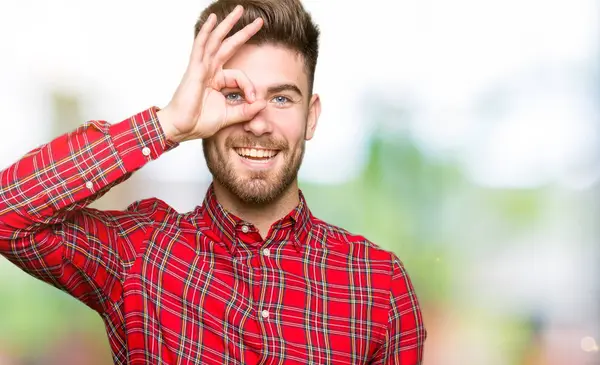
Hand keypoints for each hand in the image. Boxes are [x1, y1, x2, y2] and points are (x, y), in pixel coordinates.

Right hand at [157, 5, 265, 142]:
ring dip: (228, 25)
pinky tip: (213, 20)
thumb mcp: (229, 116)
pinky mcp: (194, 69)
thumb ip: (247, 110)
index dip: (250, 86)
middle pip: (228, 45)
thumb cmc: (199, 122)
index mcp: (217, 80)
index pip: (240, 75)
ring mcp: (201, 68)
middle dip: (243, 32)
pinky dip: (206, 32)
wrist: (181, 128)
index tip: (253, 100)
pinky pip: (201, 46)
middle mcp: (209, 70)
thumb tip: (264, 102)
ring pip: (216, 41)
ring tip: (239, 10)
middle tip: (258, 21)